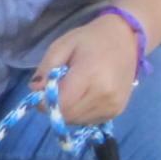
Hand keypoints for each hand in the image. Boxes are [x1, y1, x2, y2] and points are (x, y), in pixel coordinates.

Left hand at [36, 13, 140, 128]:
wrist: (126, 38)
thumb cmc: (91, 39)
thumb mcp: (62, 45)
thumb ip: (46, 68)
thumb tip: (35, 90)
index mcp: (91, 76)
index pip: (60, 104)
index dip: (45, 102)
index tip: (42, 90)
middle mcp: (104, 96)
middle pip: (67, 116)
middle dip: (55, 107)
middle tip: (57, 88)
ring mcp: (113, 106)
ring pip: (77, 121)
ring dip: (68, 110)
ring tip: (72, 89)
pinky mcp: (117, 111)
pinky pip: (89, 120)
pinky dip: (81, 112)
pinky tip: (84, 95)